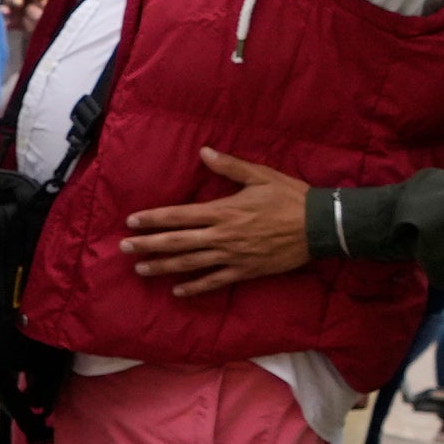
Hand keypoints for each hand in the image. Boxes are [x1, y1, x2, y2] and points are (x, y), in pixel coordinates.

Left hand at [118, 148, 313, 295]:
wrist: (319, 226)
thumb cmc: (289, 197)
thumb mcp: (260, 175)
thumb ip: (229, 166)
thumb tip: (203, 152)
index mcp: (223, 210)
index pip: (179, 215)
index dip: (153, 219)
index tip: (131, 222)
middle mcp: (222, 235)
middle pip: (177, 242)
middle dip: (148, 245)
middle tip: (123, 248)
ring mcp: (232, 256)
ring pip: (190, 264)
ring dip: (163, 267)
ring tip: (141, 269)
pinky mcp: (245, 271)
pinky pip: (215, 281)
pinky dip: (195, 287)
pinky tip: (177, 291)